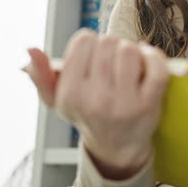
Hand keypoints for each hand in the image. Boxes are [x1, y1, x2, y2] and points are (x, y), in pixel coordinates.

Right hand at [23, 28, 171, 179]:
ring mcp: (124, 102)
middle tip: (111, 63)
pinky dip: (153, 56)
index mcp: (71, 94)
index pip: (83, 40)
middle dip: (111, 47)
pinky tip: (146, 62)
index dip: (89, 43)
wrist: (116, 145)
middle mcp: (96, 99)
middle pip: (108, 42)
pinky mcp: (150, 103)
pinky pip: (156, 65)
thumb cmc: (87, 114)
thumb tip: (31, 49)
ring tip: (127, 65)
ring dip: (131, 51)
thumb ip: (42, 75)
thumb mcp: (58, 100)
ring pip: (130, 50)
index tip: (92, 56)